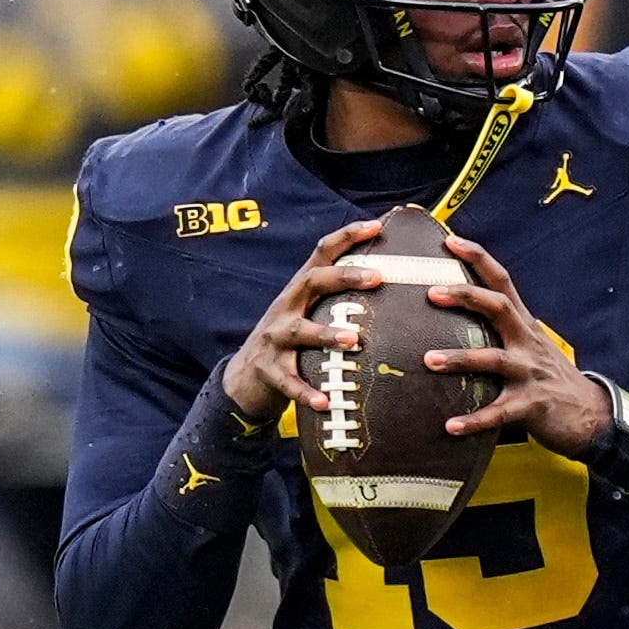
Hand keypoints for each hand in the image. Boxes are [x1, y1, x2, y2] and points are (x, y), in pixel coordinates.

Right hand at [217, 219, 386, 422]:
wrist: (243, 379)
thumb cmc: (290, 343)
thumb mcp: (307, 314)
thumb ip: (335, 299)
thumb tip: (384, 281)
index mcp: (300, 291)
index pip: (322, 253)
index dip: (347, 236)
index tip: (377, 226)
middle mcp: (286, 308)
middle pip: (312, 281)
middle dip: (344, 277)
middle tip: (377, 278)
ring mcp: (274, 339)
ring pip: (300, 332)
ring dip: (327, 335)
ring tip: (354, 340)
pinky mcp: (268, 371)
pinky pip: (288, 382)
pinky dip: (306, 392)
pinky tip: (324, 402)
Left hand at [424, 234, 615, 459]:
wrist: (591, 414)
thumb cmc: (550, 378)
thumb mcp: (531, 345)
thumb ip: (503, 328)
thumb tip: (464, 311)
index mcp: (523, 325)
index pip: (501, 281)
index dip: (478, 258)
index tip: (451, 240)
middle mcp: (526, 342)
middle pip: (498, 308)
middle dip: (467, 296)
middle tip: (433, 292)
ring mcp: (530, 373)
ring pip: (493, 359)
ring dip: (460, 359)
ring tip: (429, 360)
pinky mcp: (531, 405)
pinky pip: (498, 413)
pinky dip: (474, 420)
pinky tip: (450, 426)